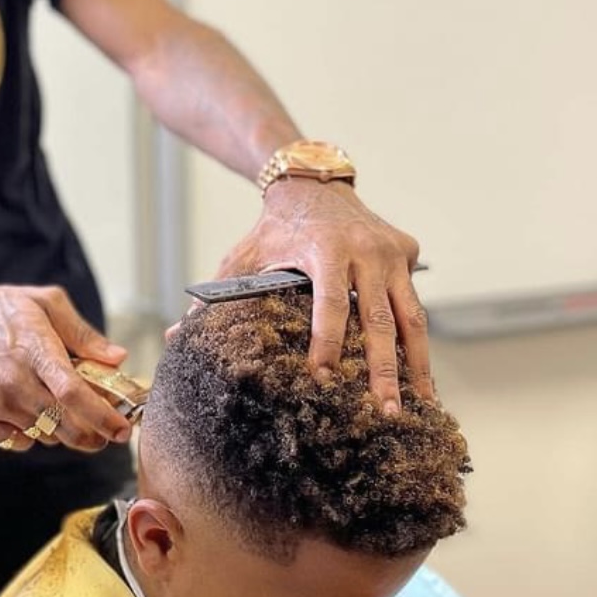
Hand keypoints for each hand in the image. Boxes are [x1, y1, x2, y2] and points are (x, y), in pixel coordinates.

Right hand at [0, 276, 132, 451]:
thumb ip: (83, 334)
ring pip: (43, 436)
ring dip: (59, 430)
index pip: (75, 394)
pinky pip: (16, 441)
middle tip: (103, 432)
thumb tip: (117, 358)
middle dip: (91, 435)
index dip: (104, 417)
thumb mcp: (46, 303)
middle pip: (64, 426)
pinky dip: (29, 433)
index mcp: (35, 349)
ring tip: (57, 407)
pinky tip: (27, 410)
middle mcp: (13, 380)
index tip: (123, 429)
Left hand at [214, 180, 430, 412]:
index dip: (327, 344)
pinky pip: (415, 302)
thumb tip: (175, 336)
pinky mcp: (408, 251)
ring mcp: (393, 250)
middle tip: (384, 415)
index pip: (331, 304)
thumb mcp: (243, 256)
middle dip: (384, 371)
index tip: (324, 381)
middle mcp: (366, 248)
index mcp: (325, 248)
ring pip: (411, 316)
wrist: (312, 181)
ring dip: (417, 364)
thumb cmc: (274, 228)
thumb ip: (214, 297)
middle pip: (379, 320)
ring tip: (421, 405)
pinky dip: (418, 340)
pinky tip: (420, 376)